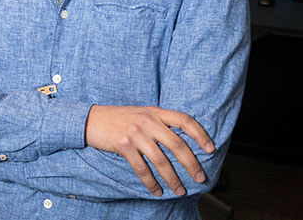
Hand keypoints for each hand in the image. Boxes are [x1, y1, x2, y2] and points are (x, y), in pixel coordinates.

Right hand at [85, 105, 214, 196]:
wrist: (91, 119)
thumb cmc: (118, 118)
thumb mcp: (141, 113)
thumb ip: (159, 122)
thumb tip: (182, 142)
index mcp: (155, 112)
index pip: (184, 120)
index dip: (200, 134)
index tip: (211, 149)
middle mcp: (148, 121)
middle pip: (177, 145)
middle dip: (192, 165)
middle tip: (200, 178)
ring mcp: (136, 133)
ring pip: (161, 161)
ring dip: (173, 179)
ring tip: (180, 190)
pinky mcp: (124, 146)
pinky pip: (142, 169)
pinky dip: (151, 183)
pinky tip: (157, 190)